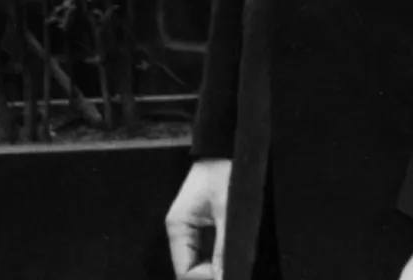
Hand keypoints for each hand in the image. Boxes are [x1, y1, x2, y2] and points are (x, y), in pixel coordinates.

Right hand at [164, 157, 230, 279]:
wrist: (229, 146)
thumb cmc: (225, 169)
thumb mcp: (228, 213)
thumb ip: (224, 250)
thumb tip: (223, 276)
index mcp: (178, 226)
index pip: (185, 271)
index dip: (205, 278)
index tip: (226, 274)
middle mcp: (182, 230)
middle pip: (191, 269)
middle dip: (212, 274)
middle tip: (232, 270)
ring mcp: (192, 229)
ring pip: (200, 263)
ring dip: (216, 267)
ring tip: (234, 264)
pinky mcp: (204, 226)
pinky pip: (209, 252)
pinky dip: (219, 258)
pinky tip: (232, 256)